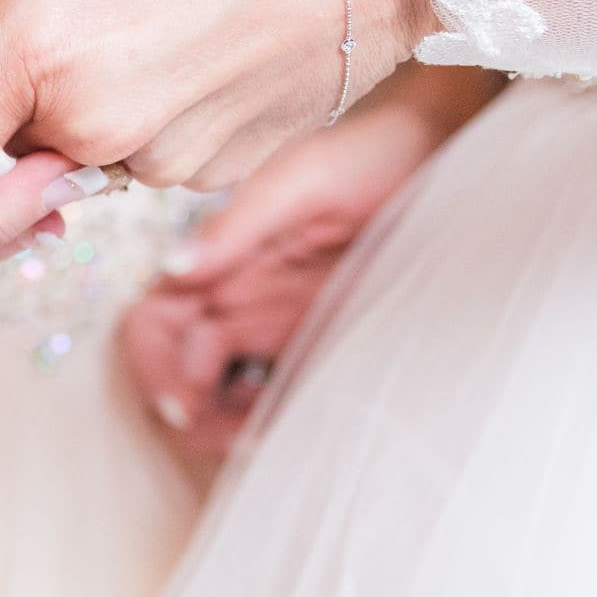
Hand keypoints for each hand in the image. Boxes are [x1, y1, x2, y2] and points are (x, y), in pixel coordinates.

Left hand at [0, 0, 431, 188]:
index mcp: (42, 53)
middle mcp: (94, 128)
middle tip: (51, 17)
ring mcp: (157, 163)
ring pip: (64, 156)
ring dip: (71, 108)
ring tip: (138, 20)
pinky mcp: (208, 177)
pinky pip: (134, 159)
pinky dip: (139, 118)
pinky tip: (186, 50)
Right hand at [116, 64, 495, 462]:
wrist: (444, 154)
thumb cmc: (371, 156)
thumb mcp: (300, 181)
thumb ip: (236, 226)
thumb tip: (172, 269)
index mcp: (220, 263)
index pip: (152, 326)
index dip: (156, 369)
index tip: (186, 405)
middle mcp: (236, 298)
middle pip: (177, 372)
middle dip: (188, 414)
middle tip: (232, 441)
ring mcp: (272, 323)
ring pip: (217, 394)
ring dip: (223, 427)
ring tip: (262, 442)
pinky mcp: (313, 342)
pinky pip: (268, 395)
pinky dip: (264, 422)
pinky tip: (292, 427)